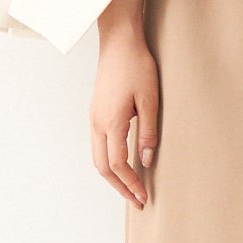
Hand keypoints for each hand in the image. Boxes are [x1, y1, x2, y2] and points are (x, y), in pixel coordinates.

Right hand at [91, 0, 158, 206]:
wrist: (119, 41)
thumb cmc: (137, 66)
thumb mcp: (149, 99)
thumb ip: (147, 132)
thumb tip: (147, 160)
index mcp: (110, 122)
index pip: (118, 165)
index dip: (131, 184)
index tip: (144, 197)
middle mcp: (97, 123)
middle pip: (103, 168)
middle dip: (120, 187)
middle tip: (138, 200)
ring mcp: (93, 118)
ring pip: (98, 158)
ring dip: (113, 176)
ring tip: (131, 187)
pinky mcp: (95, 112)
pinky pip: (98, 146)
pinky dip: (109, 162)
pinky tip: (123, 164)